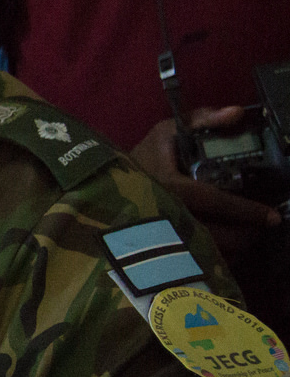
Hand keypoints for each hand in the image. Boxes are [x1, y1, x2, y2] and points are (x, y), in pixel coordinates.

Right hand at [131, 108, 279, 257]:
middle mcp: (167, 215)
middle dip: (246, 234)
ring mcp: (162, 237)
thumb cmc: (142, 158)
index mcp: (171, 187)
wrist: (103, 186)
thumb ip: (202, 120)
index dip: (248, 211)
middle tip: (261, 228)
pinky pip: (194, 263)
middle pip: (218, 236)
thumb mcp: (166, 132)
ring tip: (246, 238)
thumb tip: (236, 114)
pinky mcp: (159, 251)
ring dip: (233, 249)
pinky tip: (224, 249)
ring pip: (207, 253)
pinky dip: (215, 259)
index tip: (272, 217)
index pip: (216, 201)